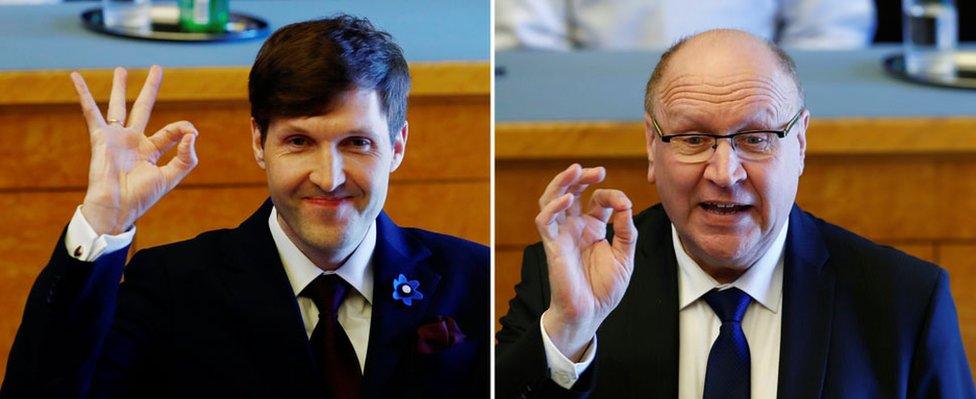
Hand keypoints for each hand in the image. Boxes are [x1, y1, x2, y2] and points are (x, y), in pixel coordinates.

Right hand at [73, 66, 198, 234]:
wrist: (116, 207)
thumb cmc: (140, 197)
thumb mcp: (170, 177)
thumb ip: (185, 158)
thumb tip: (192, 134)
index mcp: (151, 151)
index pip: (171, 132)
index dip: (182, 129)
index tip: (191, 131)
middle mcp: (133, 141)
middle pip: (143, 108)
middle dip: (150, 89)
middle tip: (157, 69)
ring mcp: (116, 138)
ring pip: (118, 106)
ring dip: (119, 87)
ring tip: (121, 70)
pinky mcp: (100, 137)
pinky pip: (91, 111)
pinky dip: (83, 93)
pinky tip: (76, 77)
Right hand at [535, 164, 636, 360]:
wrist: (590, 314)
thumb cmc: (605, 289)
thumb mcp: (625, 256)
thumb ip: (626, 229)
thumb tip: (625, 204)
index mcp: (593, 229)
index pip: (598, 200)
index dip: (611, 195)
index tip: (624, 204)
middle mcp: (575, 228)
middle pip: (572, 192)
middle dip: (582, 178)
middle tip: (596, 171)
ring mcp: (562, 235)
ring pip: (552, 199)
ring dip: (562, 183)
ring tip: (575, 171)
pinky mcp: (552, 246)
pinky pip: (544, 221)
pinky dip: (553, 207)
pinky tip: (568, 200)